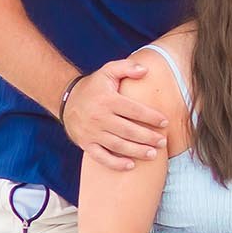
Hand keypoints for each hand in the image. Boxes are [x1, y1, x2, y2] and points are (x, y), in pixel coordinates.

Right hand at [60, 57, 169, 171]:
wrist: (66, 99)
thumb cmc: (93, 86)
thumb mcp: (108, 71)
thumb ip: (126, 68)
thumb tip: (145, 70)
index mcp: (108, 100)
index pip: (134, 110)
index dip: (151, 117)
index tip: (165, 122)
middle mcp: (99, 117)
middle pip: (128, 130)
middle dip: (148, 137)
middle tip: (163, 142)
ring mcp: (92, 132)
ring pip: (118, 145)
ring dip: (136, 151)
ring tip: (153, 154)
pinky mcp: (86, 143)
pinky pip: (101, 157)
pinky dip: (115, 163)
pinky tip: (130, 165)